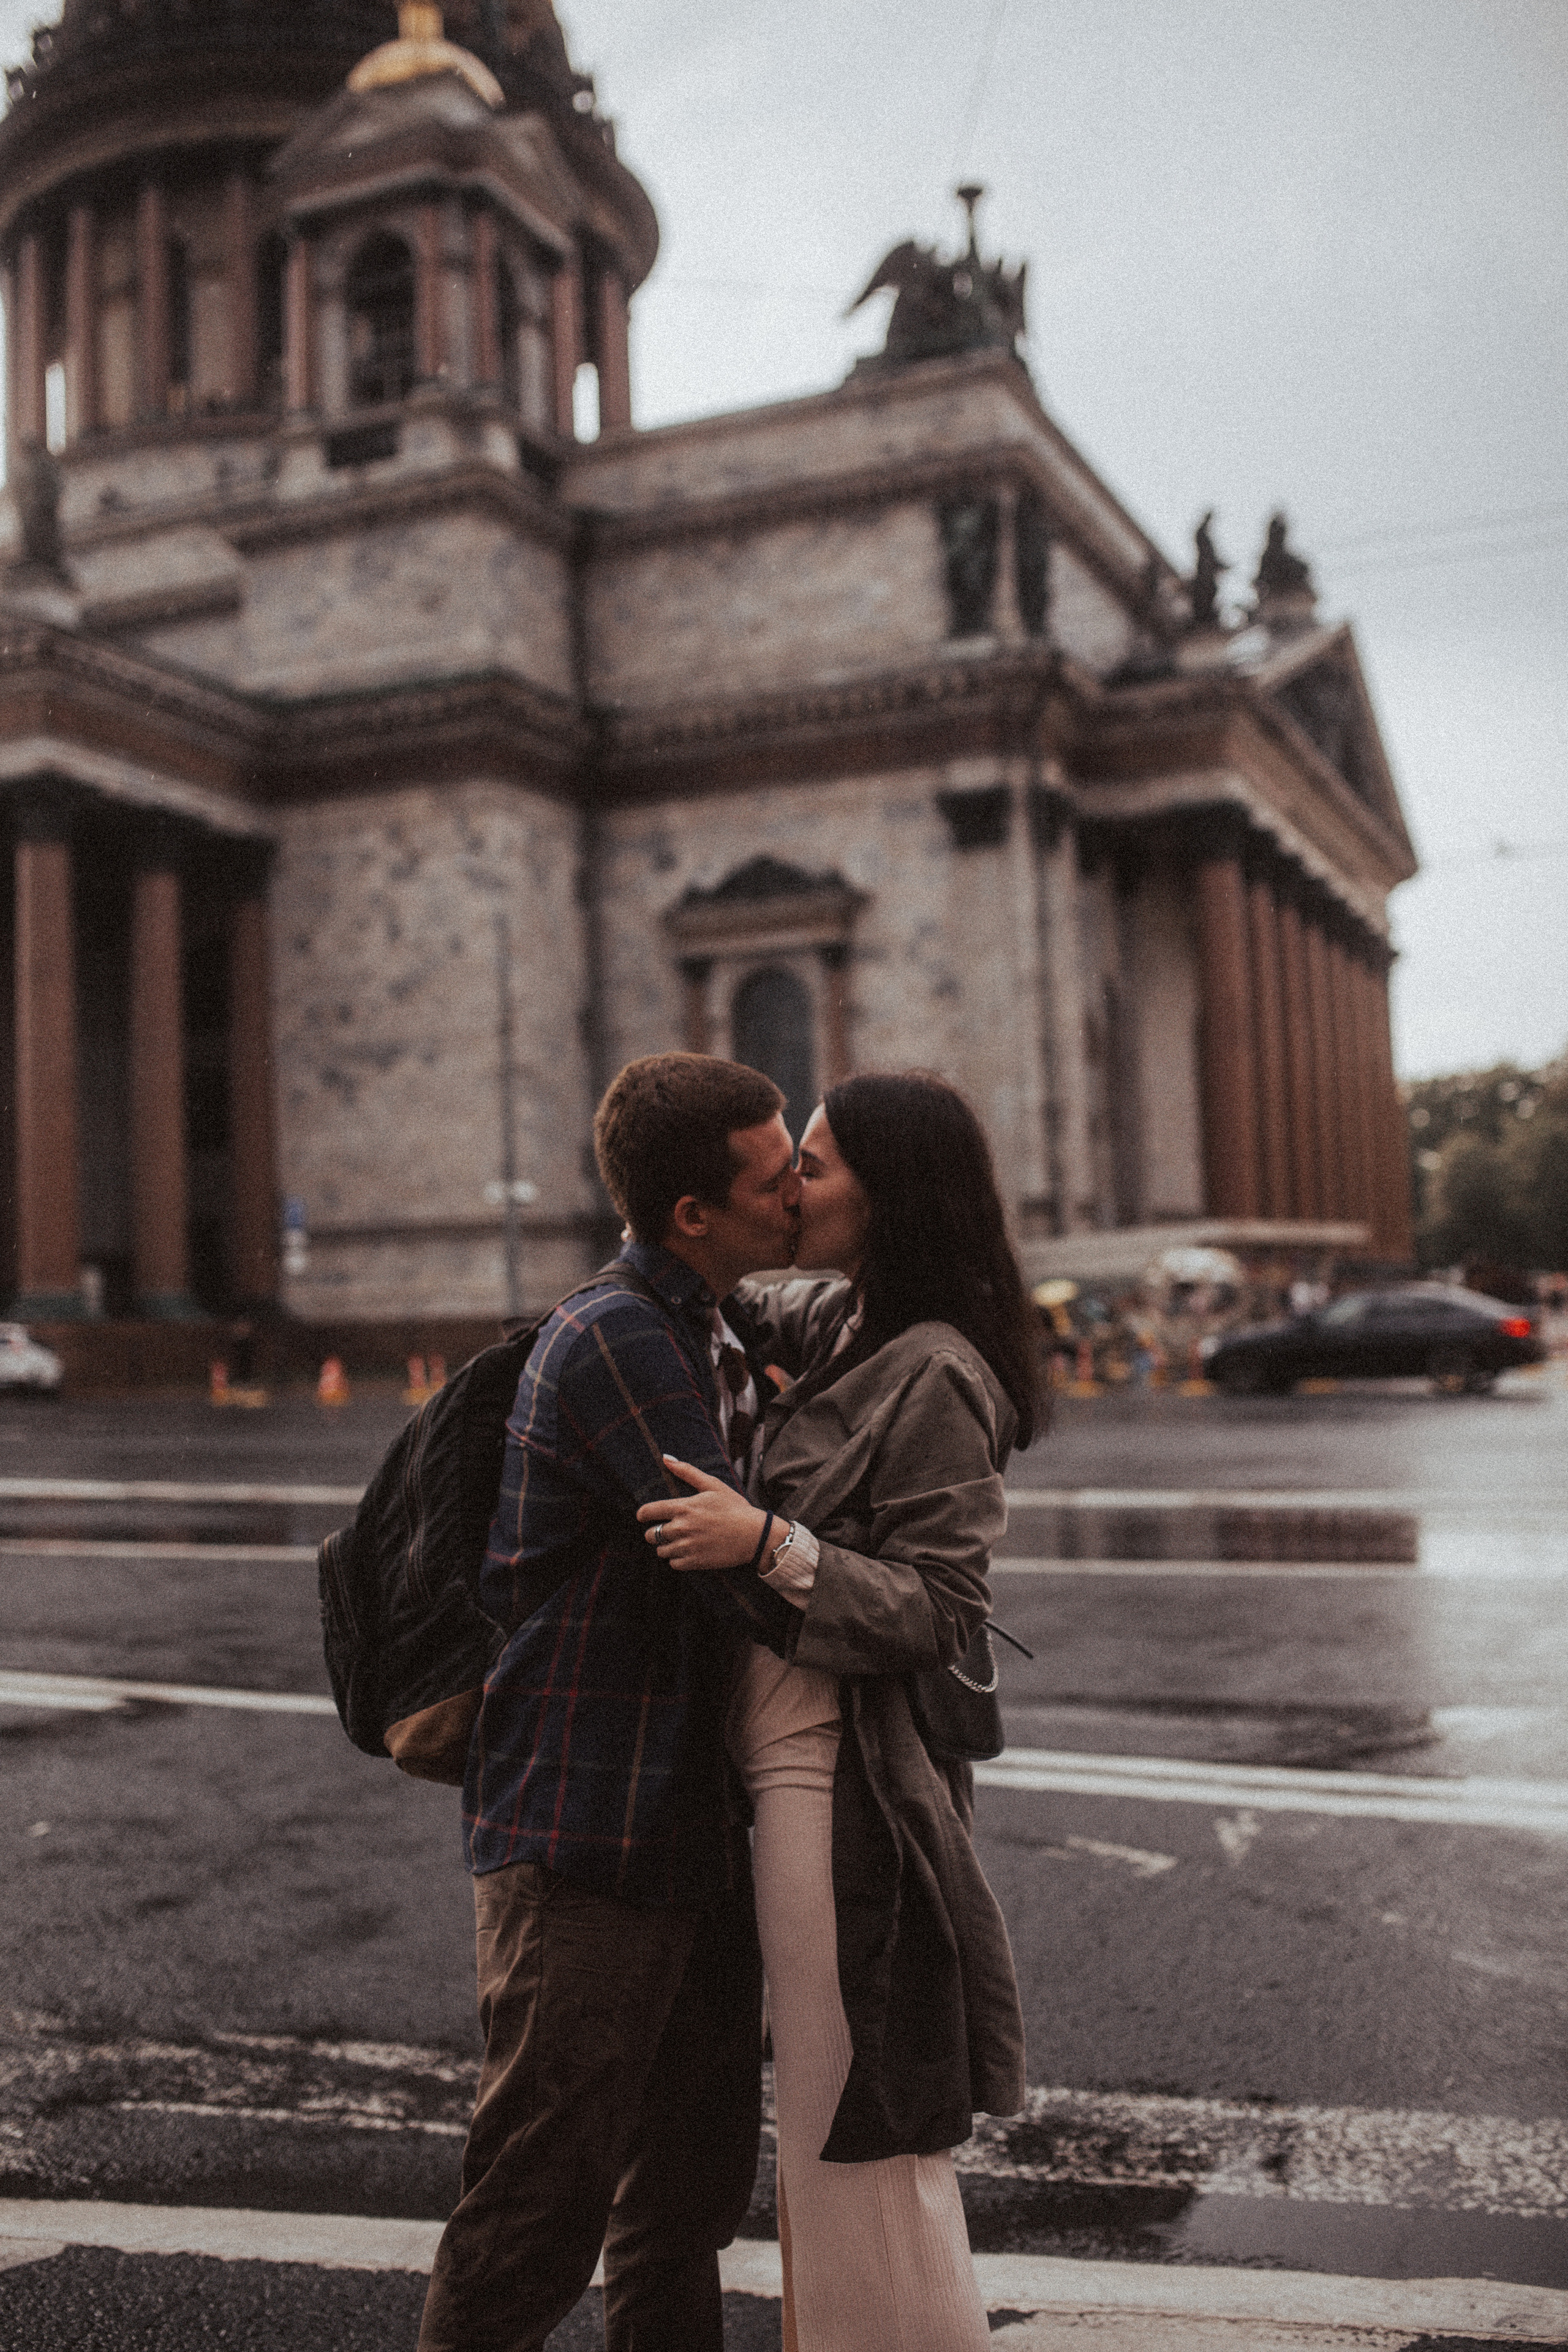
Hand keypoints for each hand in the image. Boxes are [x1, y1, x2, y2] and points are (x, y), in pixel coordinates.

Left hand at [636, 1456, 773, 1571]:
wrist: (754, 1535)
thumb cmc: (734, 1507)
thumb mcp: (713, 1485)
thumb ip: (687, 1471)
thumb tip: (665, 1458)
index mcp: (684, 1507)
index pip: (649, 1512)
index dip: (642, 1514)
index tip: (643, 1516)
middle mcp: (682, 1528)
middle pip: (651, 1535)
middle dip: (654, 1533)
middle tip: (666, 1531)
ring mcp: (688, 1547)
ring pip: (660, 1551)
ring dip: (665, 1547)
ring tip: (678, 1542)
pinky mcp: (695, 1562)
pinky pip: (673, 1564)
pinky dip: (676, 1559)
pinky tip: (687, 1552)